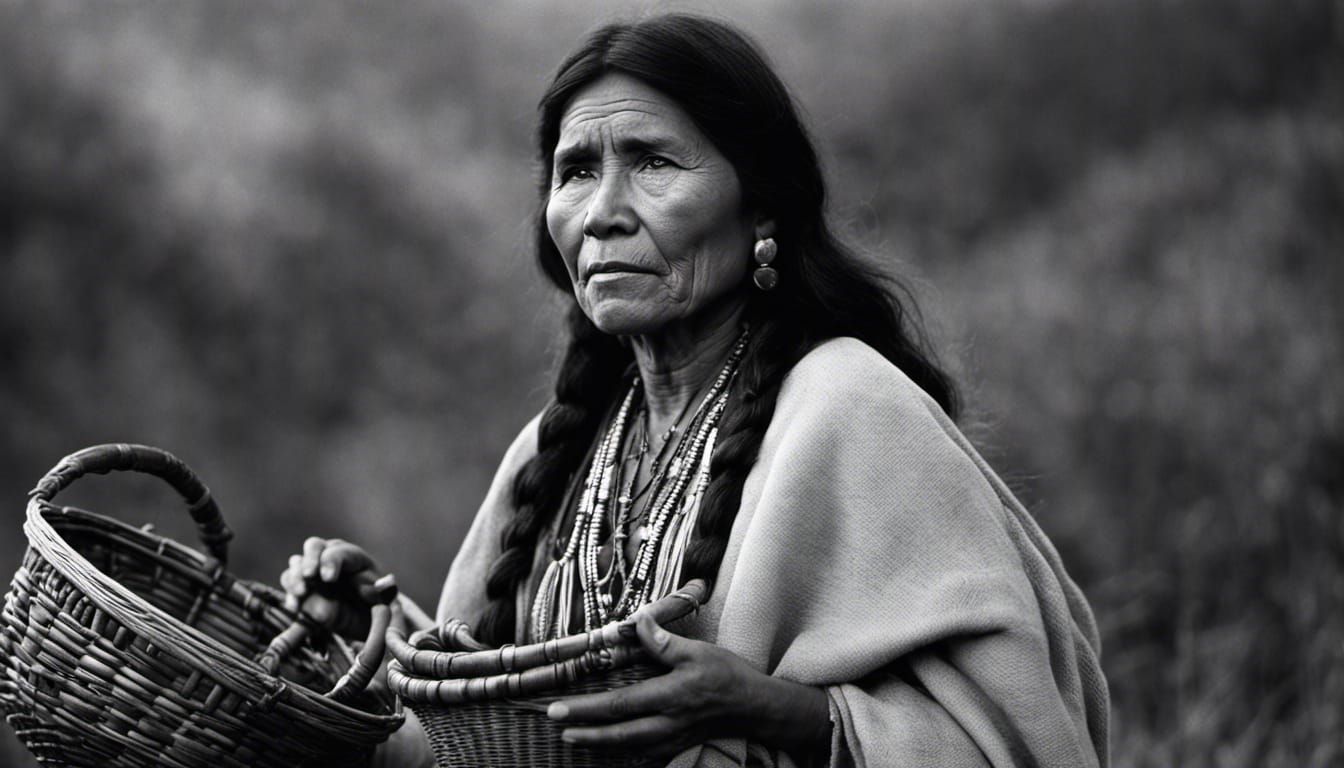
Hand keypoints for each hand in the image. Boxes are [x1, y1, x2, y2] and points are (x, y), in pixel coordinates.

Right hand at [278, 536, 382, 638]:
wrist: (362, 618)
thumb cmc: (375, 602)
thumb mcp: (384, 598)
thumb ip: (384, 591)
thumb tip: (387, 584)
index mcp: (352, 556)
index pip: (339, 552)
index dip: (332, 562)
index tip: (330, 578)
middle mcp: (329, 557)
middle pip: (314, 546)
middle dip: (310, 560)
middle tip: (309, 576)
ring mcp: (313, 570)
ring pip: (297, 564)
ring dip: (295, 577)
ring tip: (301, 593)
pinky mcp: (301, 586)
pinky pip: (289, 584)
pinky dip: (290, 594)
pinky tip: (294, 606)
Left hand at [546, 611, 830, 758]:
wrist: (756, 708)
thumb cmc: (728, 675)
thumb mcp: (698, 651)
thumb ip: (664, 642)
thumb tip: (637, 621)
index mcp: (670, 696)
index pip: (619, 704)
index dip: (586, 708)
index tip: (558, 707)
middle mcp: (668, 722)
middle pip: (618, 733)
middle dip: (585, 732)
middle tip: (557, 726)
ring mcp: (672, 739)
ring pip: (628, 747)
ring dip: (598, 744)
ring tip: (572, 739)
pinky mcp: (678, 746)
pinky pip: (644, 754)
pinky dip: (622, 752)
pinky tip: (607, 747)